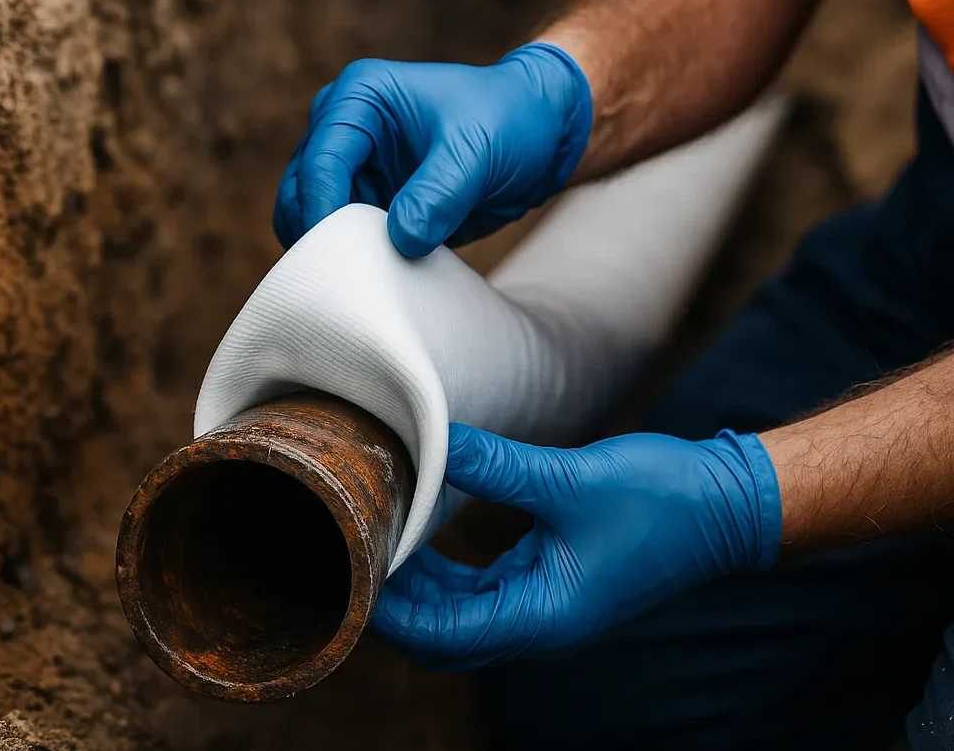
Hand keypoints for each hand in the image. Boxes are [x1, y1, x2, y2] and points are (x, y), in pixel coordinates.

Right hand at [273, 43, 591, 256]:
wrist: (541, 137)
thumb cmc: (510, 121)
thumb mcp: (477, 151)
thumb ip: (437, 194)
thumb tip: (401, 240)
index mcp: (360, 98)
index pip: (321, 161)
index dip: (324, 211)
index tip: (342, 254)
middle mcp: (345, 130)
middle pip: (301, 192)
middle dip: (317, 234)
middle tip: (345, 277)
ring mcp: (356, 170)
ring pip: (314, 220)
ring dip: (332, 251)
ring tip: (362, 281)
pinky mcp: (373, 203)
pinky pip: (345, 239)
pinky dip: (354, 260)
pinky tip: (377, 279)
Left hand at [371, 423, 781, 669]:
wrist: (726, 505)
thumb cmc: (662, 499)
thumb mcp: (571, 479)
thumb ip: (498, 465)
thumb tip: (436, 440)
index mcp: (544, 616)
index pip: (442, 636)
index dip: (390, 612)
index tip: (349, 572)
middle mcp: (541, 622)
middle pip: (444, 635)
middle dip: (396, 604)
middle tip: (352, 553)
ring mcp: (547, 604)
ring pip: (462, 614)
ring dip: (420, 588)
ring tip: (381, 540)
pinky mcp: (554, 580)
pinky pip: (485, 590)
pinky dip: (450, 572)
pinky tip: (427, 536)